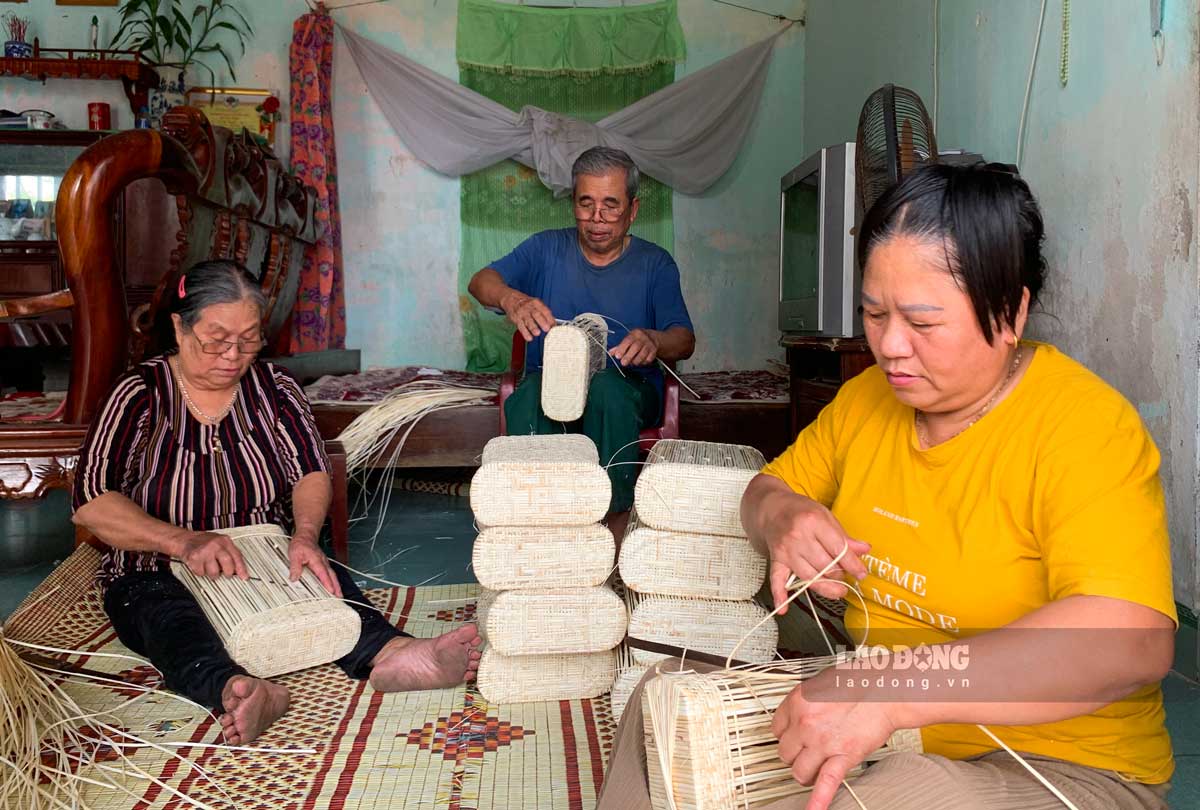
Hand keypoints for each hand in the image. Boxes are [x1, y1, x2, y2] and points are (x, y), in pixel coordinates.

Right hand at [177, 531, 246, 578]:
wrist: (185, 539)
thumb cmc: (205, 542)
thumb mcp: (221, 543)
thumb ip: (230, 553)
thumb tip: (240, 570)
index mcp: (225, 541)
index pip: (237, 556)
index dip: (241, 569)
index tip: (245, 577)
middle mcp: (215, 545)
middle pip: (227, 564)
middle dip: (228, 573)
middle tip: (225, 574)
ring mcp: (205, 551)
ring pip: (214, 572)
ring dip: (212, 574)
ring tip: (210, 567)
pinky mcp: (194, 558)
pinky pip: (201, 573)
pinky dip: (201, 572)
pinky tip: (201, 565)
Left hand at [288, 535, 341, 597]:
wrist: (306, 535)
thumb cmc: (301, 544)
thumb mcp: (295, 554)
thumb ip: (295, 567)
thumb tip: (294, 578)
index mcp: (317, 560)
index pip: (323, 574)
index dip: (328, 583)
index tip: (332, 591)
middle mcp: (323, 562)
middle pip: (332, 576)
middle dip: (336, 586)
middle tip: (339, 596)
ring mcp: (324, 562)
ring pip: (332, 574)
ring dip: (336, 584)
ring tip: (338, 594)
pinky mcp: (323, 563)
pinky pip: (330, 573)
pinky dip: (333, 580)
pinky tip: (332, 585)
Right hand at [501, 291, 554, 340]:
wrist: (511, 299)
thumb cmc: (526, 303)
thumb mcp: (536, 304)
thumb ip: (544, 313)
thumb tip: (553, 323)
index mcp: (536, 303)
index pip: (544, 310)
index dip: (550, 318)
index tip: (554, 325)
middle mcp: (529, 307)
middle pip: (536, 314)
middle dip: (542, 322)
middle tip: (546, 329)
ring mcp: (522, 313)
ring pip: (528, 321)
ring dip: (533, 327)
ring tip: (537, 333)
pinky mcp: (516, 319)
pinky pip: (520, 326)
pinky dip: (525, 333)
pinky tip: (529, 338)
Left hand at [609, 328, 658, 366]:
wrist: (653, 338)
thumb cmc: (637, 340)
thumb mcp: (628, 340)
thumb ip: (619, 347)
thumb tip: (610, 353)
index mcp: (635, 334)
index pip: (628, 340)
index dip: (622, 348)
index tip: (617, 356)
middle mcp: (643, 338)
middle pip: (636, 347)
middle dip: (628, 356)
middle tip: (623, 363)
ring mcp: (650, 344)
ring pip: (643, 354)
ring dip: (636, 360)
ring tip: (632, 362)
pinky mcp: (654, 351)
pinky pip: (648, 358)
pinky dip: (643, 362)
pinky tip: (640, 361)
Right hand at [760, 490, 869, 608]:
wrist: (772, 509)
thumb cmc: (801, 511)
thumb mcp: (826, 516)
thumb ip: (843, 536)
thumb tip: (864, 550)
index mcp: (814, 521)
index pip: (838, 549)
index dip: (853, 565)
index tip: (861, 574)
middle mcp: (798, 537)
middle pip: (824, 566)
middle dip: (839, 575)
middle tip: (845, 577)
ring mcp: (786, 550)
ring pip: (808, 576)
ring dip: (825, 587)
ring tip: (837, 590)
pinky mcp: (776, 560)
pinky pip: (777, 579)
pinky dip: (780, 595)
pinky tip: (783, 609)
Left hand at [772, 672, 900, 809]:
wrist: (886, 691)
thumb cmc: (859, 682)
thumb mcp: (821, 682)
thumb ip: (806, 700)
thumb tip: (802, 712)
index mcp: (797, 701)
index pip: (776, 728)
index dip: (787, 734)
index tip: (793, 736)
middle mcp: (805, 723)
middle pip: (785, 752)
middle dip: (795, 754)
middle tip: (805, 751)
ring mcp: (822, 742)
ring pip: (799, 771)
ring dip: (805, 773)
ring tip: (813, 769)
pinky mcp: (842, 756)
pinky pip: (826, 783)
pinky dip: (818, 801)